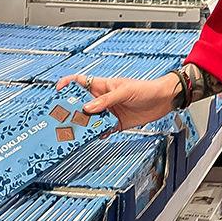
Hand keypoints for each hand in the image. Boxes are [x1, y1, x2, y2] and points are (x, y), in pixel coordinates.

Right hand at [55, 73, 179, 130]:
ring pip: (90, 119)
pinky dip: (97, 134)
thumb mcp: (125, 91)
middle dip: (70, 111)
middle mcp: (103, 99)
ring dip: (83, 125)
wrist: (164, 100)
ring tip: (73, 132)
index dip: (67, 84)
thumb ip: (106, 100)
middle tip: (60, 119)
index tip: (57, 92)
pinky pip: (102, 130)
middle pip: (80, 104)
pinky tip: (93, 137)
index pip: (80, 82)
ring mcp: (108, 112)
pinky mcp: (116, 123)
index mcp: (102, 86)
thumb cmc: (146, 89)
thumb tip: (87, 108)